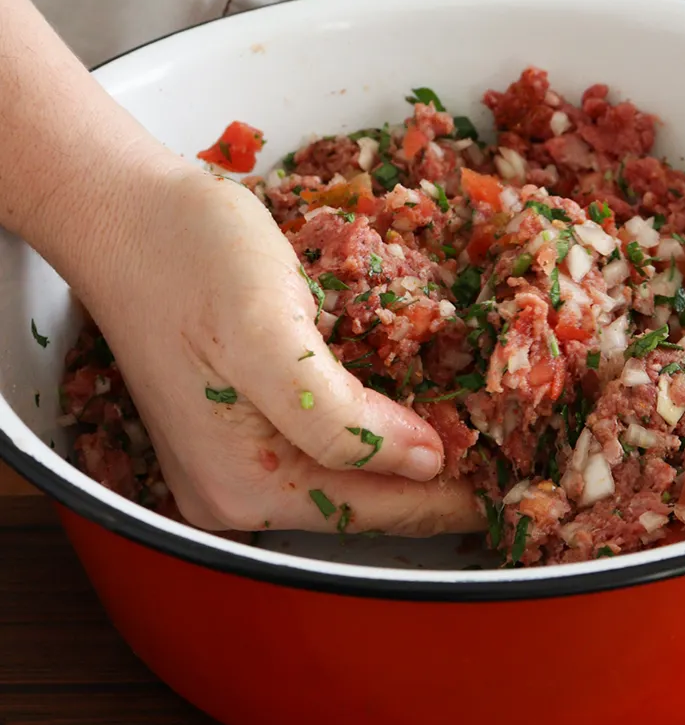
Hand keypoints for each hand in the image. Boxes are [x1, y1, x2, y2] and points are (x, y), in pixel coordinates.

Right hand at [76, 161, 481, 535]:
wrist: (126, 213)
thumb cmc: (191, 259)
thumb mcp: (269, 333)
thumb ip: (339, 416)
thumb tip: (424, 463)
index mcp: (246, 484)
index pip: (379, 511)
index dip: (454, 498)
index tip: (520, 485)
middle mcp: (236, 491)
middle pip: (363, 499)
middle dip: (438, 477)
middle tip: (511, 450)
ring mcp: (231, 460)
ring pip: (345, 471)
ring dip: (409, 449)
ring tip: (478, 426)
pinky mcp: (235, 422)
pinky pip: (320, 439)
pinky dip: (372, 424)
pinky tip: (413, 399)